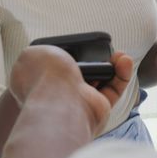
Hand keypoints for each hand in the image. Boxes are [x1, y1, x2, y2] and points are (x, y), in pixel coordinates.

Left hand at [9, 46, 133, 136]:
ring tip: (119, 55)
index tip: (72, 47)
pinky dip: (121, 76)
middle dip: (92, 60)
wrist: (62, 102)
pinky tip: (124, 61)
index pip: (48, 69)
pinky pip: (112, 91)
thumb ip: (40, 52)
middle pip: (78, 73)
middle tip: (100, 50)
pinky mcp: (97, 109)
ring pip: (99, 81)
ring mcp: (77, 103)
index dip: (61, 56)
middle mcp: (56, 95)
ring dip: (110, 66)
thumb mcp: (32, 54)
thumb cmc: (44, 78)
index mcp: (35, 83)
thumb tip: (50, 56)